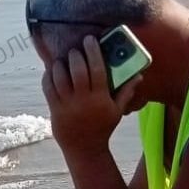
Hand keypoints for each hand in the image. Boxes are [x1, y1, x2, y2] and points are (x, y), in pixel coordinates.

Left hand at [41, 35, 141, 154]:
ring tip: (62, 59)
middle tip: (75, 50)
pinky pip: (48, 88)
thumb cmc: (103, 127)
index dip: (93, 51)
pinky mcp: (55, 110)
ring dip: (60, 64)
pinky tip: (51, 71)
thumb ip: (127, 91)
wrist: (85, 149)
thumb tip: (139, 75)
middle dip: (75, 55)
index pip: (97, 69)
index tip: (89, 39)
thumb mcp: (117, 111)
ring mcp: (67, 105)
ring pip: (60, 77)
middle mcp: (83, 100)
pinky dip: (48, 76)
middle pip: (77, 70)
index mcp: (100, 97)